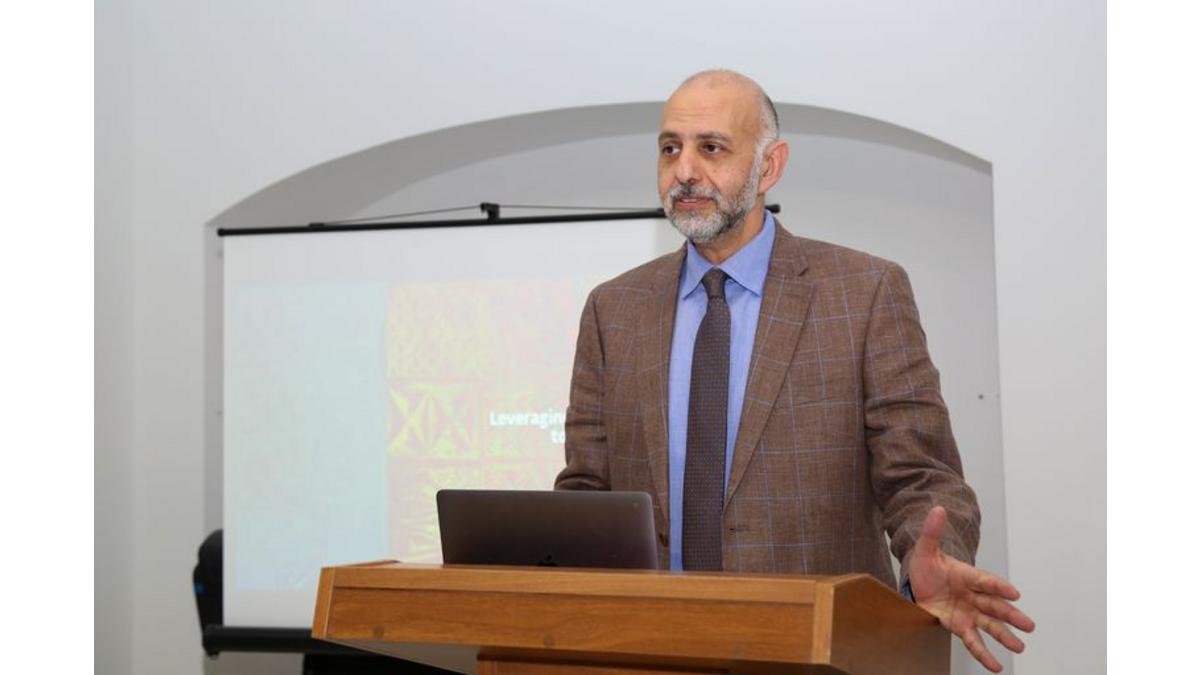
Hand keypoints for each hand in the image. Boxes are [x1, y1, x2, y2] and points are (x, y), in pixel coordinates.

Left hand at [909, 506, 1035, 672]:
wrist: (917, 584)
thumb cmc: (926, 566)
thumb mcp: (925, 549)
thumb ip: (932, 532)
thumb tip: (937, 508)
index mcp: (967, 575)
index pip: (985, 581)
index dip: (998, 587)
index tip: (1014, 594)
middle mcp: (973, 595)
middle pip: (994, 606)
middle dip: (1011, 615)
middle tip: (1029, 625)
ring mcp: (969, 613)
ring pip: (990, 626)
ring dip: (1005, 636)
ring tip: (1020, 648)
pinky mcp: (961, 626)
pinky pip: (974, 642)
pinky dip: (984, 654)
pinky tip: (996, 667)